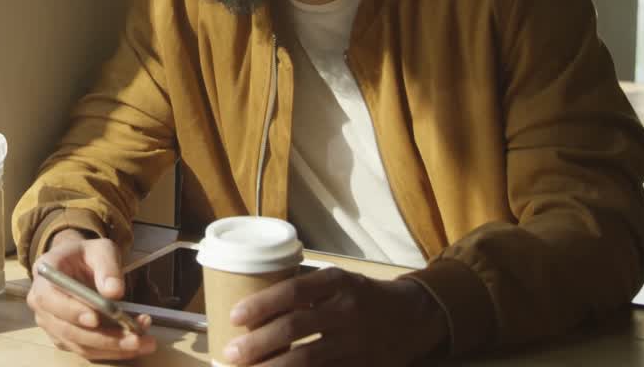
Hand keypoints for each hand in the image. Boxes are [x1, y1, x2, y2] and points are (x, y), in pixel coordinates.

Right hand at [26, 229, 155, 359]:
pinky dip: (113, 350)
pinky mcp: (66, 339)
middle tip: (135, 338)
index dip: (70, 311)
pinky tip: (136, 343)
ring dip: (112, 348)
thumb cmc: (86, 255)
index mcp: (45, 275)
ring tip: (143, 343)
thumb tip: (114, 292)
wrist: (77, 264)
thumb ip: (107, 267)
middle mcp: (42, 304)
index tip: (95, 318)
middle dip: (103, 338)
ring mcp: (52, 325)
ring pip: (80, 345)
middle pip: (67, 329)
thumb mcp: (100, 250)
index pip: (49, 298)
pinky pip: (88, 351)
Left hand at [223, 268, 447, 365]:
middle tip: (231, 353)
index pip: (293, 291)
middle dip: (258, 343)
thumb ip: (304, 294)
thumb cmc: (360, 297)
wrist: (412, 317)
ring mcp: (357, 342)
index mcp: (338, 283)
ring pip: (308, 359)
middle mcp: (348, 310)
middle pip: (295, 327)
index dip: (261, 304)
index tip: (234, 317)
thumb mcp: (337, 283)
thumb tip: (253, 313)